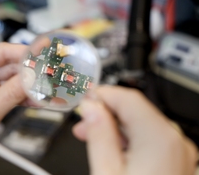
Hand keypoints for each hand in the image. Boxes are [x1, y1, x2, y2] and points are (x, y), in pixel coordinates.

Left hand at [0, 42, 42, 174]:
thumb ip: (14, 92)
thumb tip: (34, 77)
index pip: (2, 52)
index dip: (25, 53)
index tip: (44, 53)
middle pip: (12, 66)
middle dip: (32, 73)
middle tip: (50, 77)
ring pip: (16, 80)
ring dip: (31, 87)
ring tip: (48, 90)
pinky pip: (14, 92)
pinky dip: (26, 96)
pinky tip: (39, 100)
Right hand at [73, 86, 197, 174]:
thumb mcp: (107, 171)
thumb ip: (99, 134)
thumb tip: (91, 109)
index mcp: (160, 139)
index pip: (128, 98)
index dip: (104, 94)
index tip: (85, 97)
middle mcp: (176, 142)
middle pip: (135, 109)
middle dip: (106, 110)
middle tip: (82, 118)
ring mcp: (178, 153)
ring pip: (141, 123)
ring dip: (114, 124)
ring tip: (91, 133)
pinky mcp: (174, 162)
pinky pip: (148, 138)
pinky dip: (127, 137)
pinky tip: (110, 145)